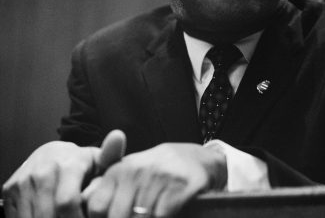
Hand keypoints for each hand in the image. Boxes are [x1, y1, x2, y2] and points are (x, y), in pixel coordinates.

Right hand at [2, 130, 125, 217]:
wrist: (49, 154)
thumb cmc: (80, 162)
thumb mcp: (97, 159)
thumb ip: (110, 156)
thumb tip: (119, 136)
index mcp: (68, 163)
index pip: (67, 202)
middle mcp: (43, 170)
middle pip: (49, 214)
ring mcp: (24, 180)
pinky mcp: (10, 189)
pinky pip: (18, 217)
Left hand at [83, 143, 226, 217]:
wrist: (191, 159)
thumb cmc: (154, 172)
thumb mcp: (128, 174)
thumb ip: (106, 191)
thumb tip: (85, 206)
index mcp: (119, 170)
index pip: (97, 207)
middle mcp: (136, 172)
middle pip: (117, 216)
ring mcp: (157, 178)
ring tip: (147, 215)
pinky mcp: (179, 187)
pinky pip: (161, 216)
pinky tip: (163, 215)